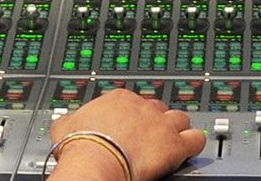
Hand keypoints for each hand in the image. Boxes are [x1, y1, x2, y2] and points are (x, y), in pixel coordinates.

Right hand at [48, 89, 205, 180]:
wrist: (95, 161)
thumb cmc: (80, 146)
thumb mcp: (65, 126)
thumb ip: (71, 118)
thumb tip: (66, 121)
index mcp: (119, 99)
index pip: (134, 102)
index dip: (134, 116)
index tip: (130, 127)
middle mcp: (143, 107)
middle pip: (158, 108)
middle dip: (155, 121)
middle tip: (149, 137)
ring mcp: (161, 124)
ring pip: (180, 118)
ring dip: (177, 129)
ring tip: (172, 140)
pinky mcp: (174, 144)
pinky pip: (195, 138)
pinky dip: (194, 143)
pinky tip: (189, 148)